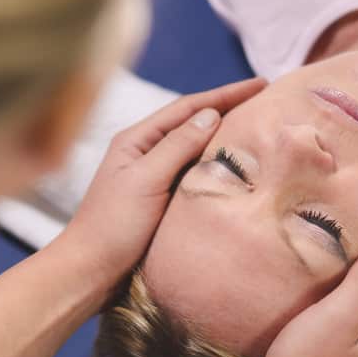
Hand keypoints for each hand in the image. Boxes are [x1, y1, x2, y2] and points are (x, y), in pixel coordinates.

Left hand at [54, 77, 266, 298]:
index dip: (225, 94)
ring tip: (258, 128)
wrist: (91, 272)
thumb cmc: (112, 225)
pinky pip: (195, 175)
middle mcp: (146, 153)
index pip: (188, 108)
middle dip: (228, 109)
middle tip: (266, 101)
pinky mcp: (162, 201)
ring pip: (196, 149)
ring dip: (225, 137)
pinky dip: (217, 166)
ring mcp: (155, 177)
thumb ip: (177, 146)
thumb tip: (211, 114)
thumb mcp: (145, 180)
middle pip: (194, 123)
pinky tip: (236, 168)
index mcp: (137, 140)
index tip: (260, 85)